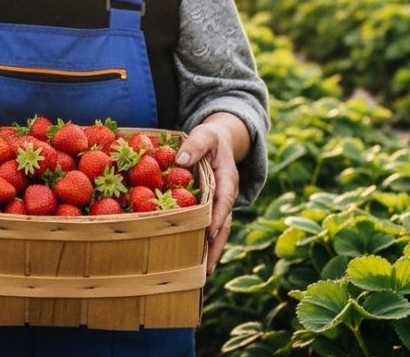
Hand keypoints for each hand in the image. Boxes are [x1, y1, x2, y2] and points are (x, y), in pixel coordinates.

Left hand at [175, 118, 242, 275]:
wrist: (221, 140)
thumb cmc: (211, 138)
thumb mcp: (205, 135)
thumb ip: (195, 145)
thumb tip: (181, 160)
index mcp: (228, 178)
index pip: (224, 200)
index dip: (218, 217)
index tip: (210, 234)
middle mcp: (226, 196)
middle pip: (224, 224)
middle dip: (216, 246)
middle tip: (206, 268)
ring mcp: (220, 204)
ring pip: (218, 231)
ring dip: (210, 251)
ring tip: (201, 274)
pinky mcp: (211, 208)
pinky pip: (208, 227)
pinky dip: (202, 242)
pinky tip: (191, 260)